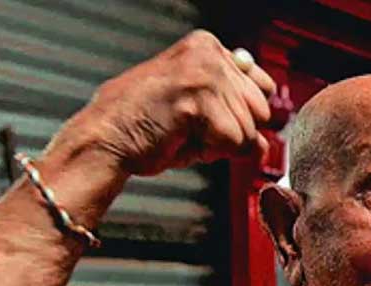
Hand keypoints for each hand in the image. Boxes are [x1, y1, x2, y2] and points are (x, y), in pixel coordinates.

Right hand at [68, 30, 275, 175]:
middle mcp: (209, 53)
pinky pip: (236, 143)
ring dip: (219, 145)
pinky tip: (180, 140)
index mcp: (207, 47)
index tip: (213, 122)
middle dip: (232, 132)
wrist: (104, 140)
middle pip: (260, 110)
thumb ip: (232, 109)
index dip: (242, 115)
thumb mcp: (196, 105)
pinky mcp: (201, 99)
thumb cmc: (142, 127)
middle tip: (192, 131)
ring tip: (182, 134)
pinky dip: (211, 153)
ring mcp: (205, 74)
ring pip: (249, 130)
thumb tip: (266, 141)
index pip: (263, 86)